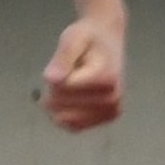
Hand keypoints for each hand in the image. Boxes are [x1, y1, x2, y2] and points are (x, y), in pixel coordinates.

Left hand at [38, 11, 123, 132]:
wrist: (107, 39)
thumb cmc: (89, 38)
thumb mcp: (72, 38)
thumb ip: (62, 58)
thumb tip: (51, 79)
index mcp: (106, 79)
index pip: (62, 88)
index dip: (56, 75)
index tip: (66, 61)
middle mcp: (113, 99)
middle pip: (62, 105)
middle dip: (56, 89)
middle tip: (71, 71)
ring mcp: (111, 112)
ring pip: (64, 118)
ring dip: (59, 102)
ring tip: (74, 82)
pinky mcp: (106, 119)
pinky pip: (74, 127)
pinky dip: (65, 114)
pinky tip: (72, 99)